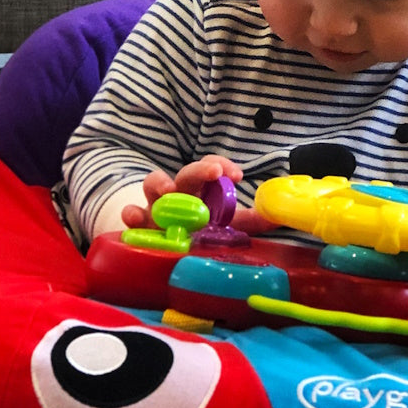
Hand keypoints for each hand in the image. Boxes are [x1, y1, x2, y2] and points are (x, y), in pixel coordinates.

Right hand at [120, 155, 276, 234]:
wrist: (162, 242)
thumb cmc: (196, 228)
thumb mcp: (224, 224)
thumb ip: (249, 221)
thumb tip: (277, 216)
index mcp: (201, 189)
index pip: (210, 167)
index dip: (222, 165)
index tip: (238, 175)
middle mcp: (178, 193)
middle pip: (187, 173)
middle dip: (200, 169)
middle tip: (214, 172)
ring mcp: (156, 206)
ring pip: (153, 184)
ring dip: (160, 183)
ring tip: (169, 190)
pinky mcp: (140, 225)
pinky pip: (131, 215)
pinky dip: (130, 214)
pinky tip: (133, 216)